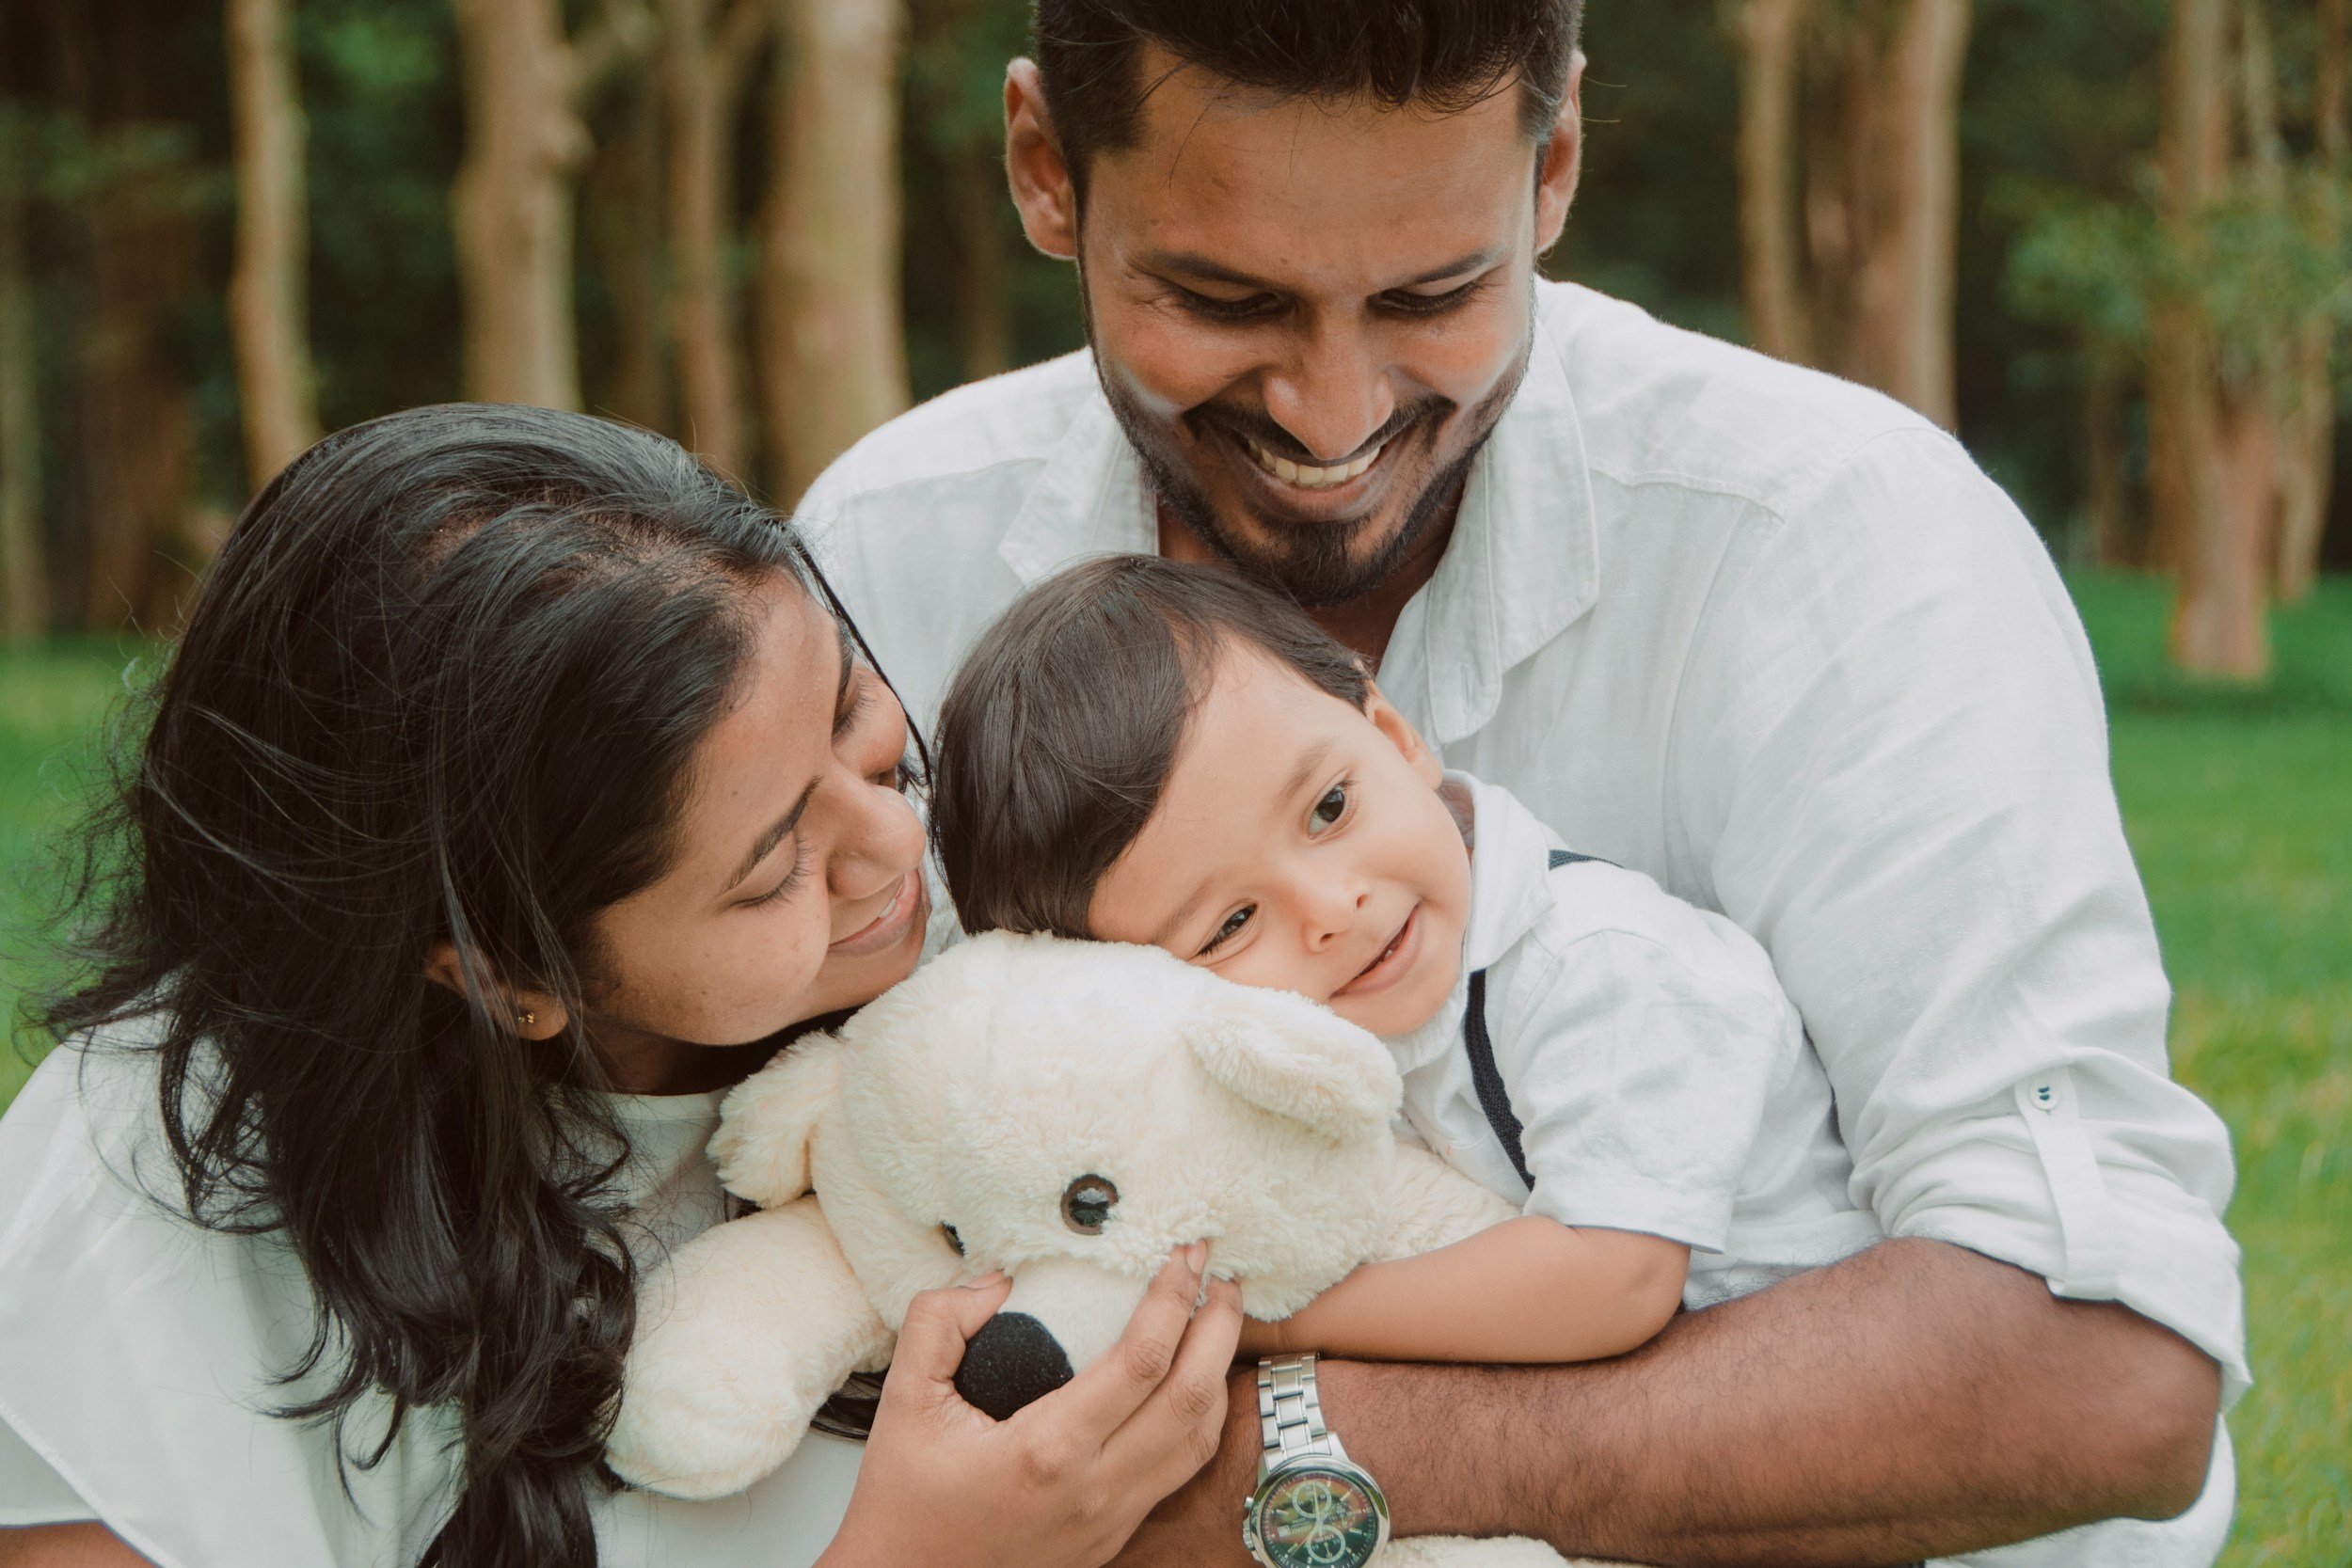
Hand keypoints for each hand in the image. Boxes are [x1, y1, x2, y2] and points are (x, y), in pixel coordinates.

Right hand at [820, 1246, 1243, 1567]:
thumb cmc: (904, 1497)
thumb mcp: (904, 1397)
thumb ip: (940, 1320)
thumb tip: (998, 1281)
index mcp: (1047, 1448)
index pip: (1142, 1359)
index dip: (1174, 1298)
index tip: (1184, 1255)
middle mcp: (1094, 1488)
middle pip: (1193, 1397)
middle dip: (1220, 1328)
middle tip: (1220, 1278)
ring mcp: (1110, 1519)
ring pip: (1199, 1440)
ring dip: (1219, 1373)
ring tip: (1215, 1322)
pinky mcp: (1114, 1537)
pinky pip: (1178, 1472)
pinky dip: (1199, 1420)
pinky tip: (1192, 1383)